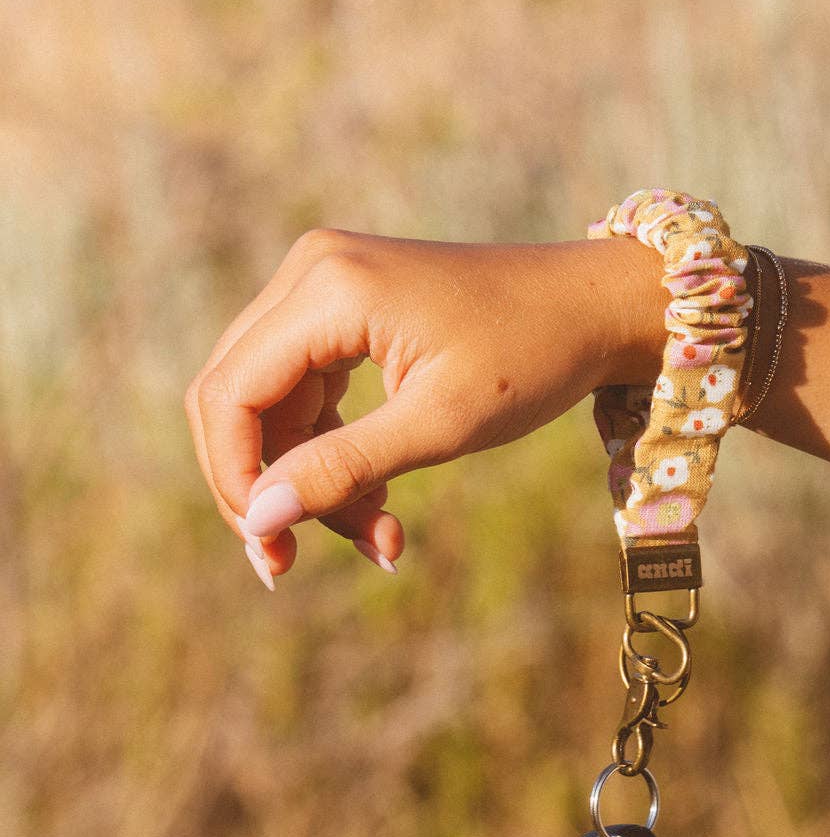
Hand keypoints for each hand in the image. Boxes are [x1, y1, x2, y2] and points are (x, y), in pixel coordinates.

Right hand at [185, 229, 665, 583]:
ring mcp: (324, 286)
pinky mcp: (344, 310)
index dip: (235, 480)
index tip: (271, 549)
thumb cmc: (531, 358)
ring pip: (272, 406)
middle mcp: (311, 272)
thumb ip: (343, 471)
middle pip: (235, 397)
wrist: (592, 308)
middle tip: (290, 563)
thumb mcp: (439, 425)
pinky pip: (307, 395)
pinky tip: (381, 506)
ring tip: (380, 538)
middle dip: (263, 488)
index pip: (230, 394)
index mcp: (328, 289)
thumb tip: (260, 521)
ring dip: (311, 482)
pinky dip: (334, 455)